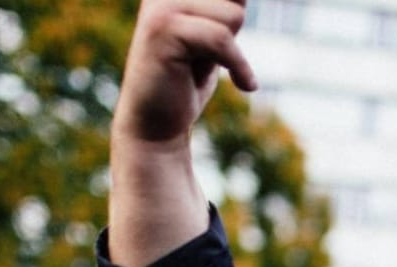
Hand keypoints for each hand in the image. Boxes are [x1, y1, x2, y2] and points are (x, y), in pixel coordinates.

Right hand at [115, 0, 255, 145]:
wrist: (154, 123)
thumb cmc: (187, 79)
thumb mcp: (216, 32)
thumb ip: (227, 6)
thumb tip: (242, 1)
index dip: (235, 13)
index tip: (217, 42)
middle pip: (236, 0)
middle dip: (230, 31)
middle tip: (204, 55)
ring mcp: (161, 5)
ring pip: (232, 16)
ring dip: (228, 50)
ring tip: (198, 64)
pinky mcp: (163, 28)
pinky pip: (221, 40)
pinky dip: (237, 66)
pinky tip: (241, 85)